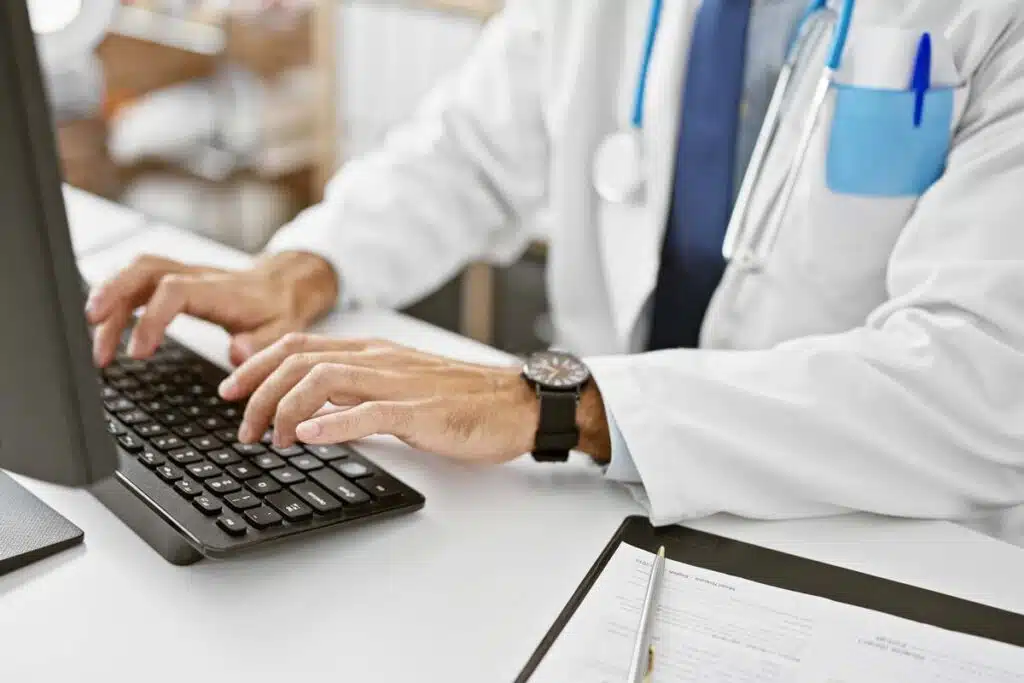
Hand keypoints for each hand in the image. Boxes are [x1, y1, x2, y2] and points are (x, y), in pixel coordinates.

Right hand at [86, 252, 337, 367]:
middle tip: (92, 330)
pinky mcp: (174, 279)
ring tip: (93, 337)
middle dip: (112, 295)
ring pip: (135, 272)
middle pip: (144, 270)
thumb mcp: (282, 331)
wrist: (282, 286)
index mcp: (219, 290)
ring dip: (109, 298)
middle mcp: (196, 276)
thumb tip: (237, 353)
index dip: (151, 319)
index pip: (173, 291)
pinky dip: (116, 296)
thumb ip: (262, 345)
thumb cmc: (278, 311)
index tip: (138, 354)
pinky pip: (138, 279)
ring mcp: (183, 274)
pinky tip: (105, 324)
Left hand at [220, 334, 611, 463]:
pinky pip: (367, 413)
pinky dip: (331, 425)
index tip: (230, 392)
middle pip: (298, 361)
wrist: (516, 403)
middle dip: (257, 393)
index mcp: (372, 353)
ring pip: (323, 382)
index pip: (298, 347)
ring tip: (269, 441)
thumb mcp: (399, 387)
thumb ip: (357, 392)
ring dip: (284, 410)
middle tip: (240, 428)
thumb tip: (310, 411)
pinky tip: (308, 438)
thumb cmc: (461, 399)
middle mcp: (378, 360)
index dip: (255, 366)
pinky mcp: (419, 412)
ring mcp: (398, 383)